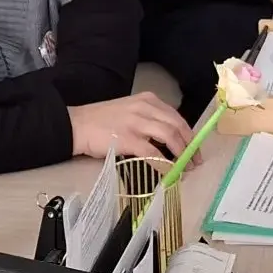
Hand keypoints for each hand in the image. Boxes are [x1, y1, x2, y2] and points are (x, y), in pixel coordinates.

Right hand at [69, 91, 194, 161]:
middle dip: (190, 145)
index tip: (195, 148)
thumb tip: (170, 139)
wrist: (76, 125)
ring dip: (182, 153)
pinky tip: (169, 172)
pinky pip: (153, 152)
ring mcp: (137, 122)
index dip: (189, 134)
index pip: (176, 116)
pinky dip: (164, 163)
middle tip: (195, 161)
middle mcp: (145, 108)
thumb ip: (149, 119)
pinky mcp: (128, 139)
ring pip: (170, 136)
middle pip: (177, 125)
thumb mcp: (130, 110)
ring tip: (185, 167)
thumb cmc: (101, 120)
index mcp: (148, 100)